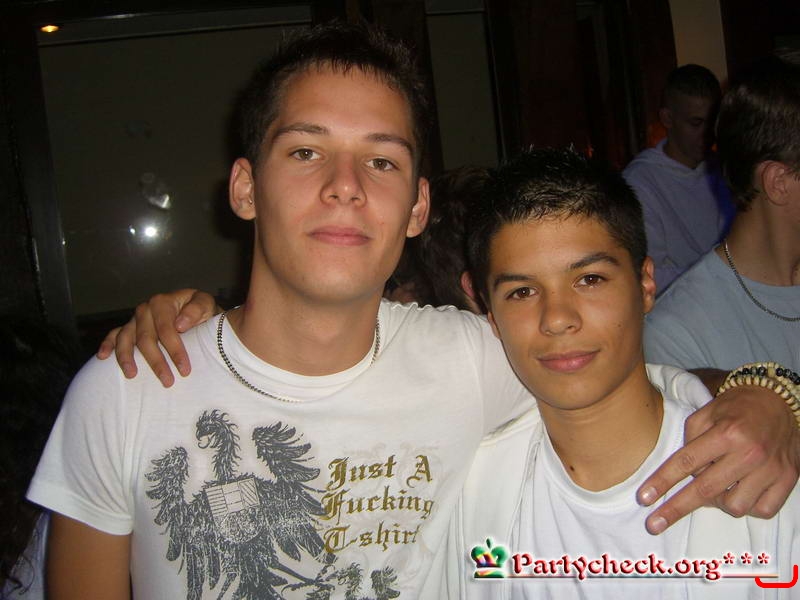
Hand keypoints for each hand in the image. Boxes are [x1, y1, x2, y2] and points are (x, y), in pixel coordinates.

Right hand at [96, 289, 219, 386]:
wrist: (196, 310)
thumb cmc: (201, 310)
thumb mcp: (206, 304)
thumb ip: (196, 310)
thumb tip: (180, 324)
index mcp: (163, 302)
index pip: (166, 329)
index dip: (175, 350)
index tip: (184, 370)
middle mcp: (145, 309)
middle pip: (146, 338)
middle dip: (156, 361)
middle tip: (168, 381)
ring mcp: (134, 319)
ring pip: (126, 338)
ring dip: (126, 358)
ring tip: (132, 375)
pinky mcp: (128, 327)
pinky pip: (114, 335)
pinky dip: (107, 345)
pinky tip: (102, 357)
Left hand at [637, 383, 799, 533]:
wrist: (781, 400)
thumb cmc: (738, 407)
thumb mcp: (708, 412)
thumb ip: (690, 439)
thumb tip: (684, 471)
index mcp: (726, 433)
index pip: (686, 462)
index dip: (663, 481)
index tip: (644, 498)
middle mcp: (749, 454)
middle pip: (705, 490)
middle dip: (675, 508)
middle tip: (653, 524)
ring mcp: (771, 470)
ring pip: (734, 506)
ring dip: (717, 502)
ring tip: (715, 487)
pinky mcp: (788, 480)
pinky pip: (762, 510)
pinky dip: (747, 507)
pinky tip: (740, 492)